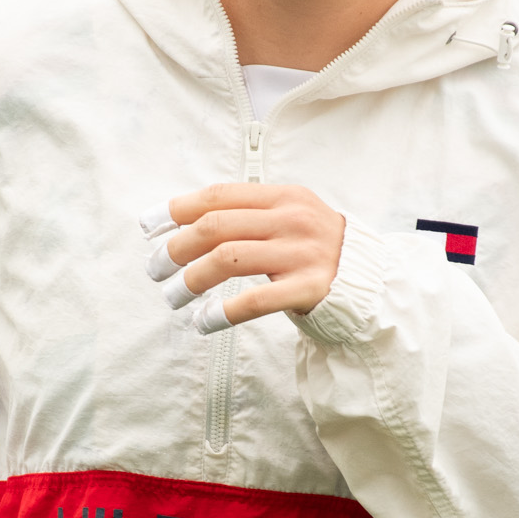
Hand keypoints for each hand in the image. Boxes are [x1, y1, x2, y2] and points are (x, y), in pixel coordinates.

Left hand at [153, 183, 344, 326]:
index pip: (219, 195)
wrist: (369, 281)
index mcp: (283, 196)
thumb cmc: (315, 251)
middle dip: (176, 248)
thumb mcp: (289, 219)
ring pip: (228, 259)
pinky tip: (204, 321)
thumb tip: (180, 221)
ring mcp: (302, 254)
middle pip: (216, 227)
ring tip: (173, 297)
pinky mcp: (310, 289)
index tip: (148, 226)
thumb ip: (247, 215)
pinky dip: (222, 312)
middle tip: (156, 269)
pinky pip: (254, 300)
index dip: (177, 209)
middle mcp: (292, 220)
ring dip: (191, 280)